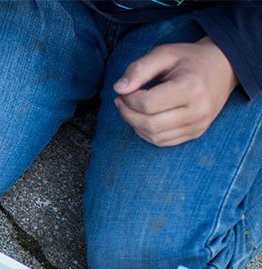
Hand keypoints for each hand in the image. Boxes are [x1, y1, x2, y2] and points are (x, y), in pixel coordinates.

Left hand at [113, 37, 238, 146]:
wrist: (223, 67)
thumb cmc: (189, 59)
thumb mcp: (164, 54)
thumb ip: (139, 69)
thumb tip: (118, 89)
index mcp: (192, 88)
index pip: (148, 104)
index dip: (128, 99)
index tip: (124, 89)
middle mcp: (198, 111)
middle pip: (149, 124)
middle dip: (127, 113)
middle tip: (121, 100)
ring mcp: (199, 125)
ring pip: (154, 136)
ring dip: (134, 124)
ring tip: (130, 108)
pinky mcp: (196, 133)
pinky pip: (162, 141)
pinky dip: (146, 132)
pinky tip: (143, 117)